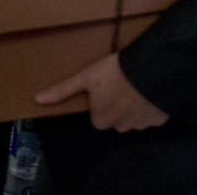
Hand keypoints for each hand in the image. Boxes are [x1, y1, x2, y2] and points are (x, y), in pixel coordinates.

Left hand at [36, 53, 168, 132]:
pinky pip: (154, 116)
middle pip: (118, 119)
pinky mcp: (160, 119)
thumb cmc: (116, 73)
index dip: (104, 102)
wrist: (151, 69)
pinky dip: (154, 107)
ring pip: (136, 119)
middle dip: (121, 107)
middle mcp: (120, 127)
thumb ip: (63, 90)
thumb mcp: (87, 76)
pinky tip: (153, 93)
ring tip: (140, 87)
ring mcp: (141, 124)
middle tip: (125, 86)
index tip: (110, 88)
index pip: (100, 116)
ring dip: (138, 108)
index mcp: (101, 119)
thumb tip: (37, 99)